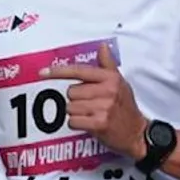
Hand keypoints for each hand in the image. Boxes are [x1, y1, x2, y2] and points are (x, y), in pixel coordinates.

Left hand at [44, 43, 147, 158]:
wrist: (137, 133)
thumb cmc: (126, 107)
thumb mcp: (120, 83)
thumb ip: (108, 65)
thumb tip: (102, 47)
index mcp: (110, 78)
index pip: (78, 71)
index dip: (58, 72)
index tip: (43, 72)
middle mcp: (107, 90)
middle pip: (71, 92)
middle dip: (76, 100)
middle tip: (91, 104)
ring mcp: (103, 107)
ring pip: (70, 107)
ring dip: (76, 113)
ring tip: (91, 114)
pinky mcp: (99, 123)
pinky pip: (73, 121)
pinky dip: (77, 124)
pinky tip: (89, 123)